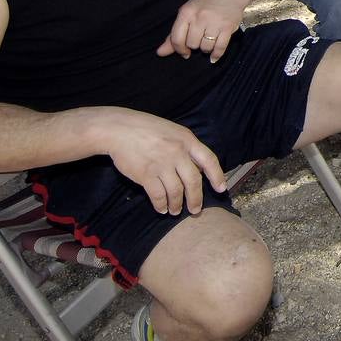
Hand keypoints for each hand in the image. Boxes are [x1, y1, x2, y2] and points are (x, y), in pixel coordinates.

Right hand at [102, 109, 226, 214]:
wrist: (119, 129)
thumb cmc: (146, 129)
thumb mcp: (173, 131)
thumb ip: (186, 147)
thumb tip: (198, 168)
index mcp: (187, 140)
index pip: (209, 160)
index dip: (217, 176)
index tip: (221, 189)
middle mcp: (177, 153)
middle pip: (194, 181)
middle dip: (196, 199)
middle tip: (195, 210)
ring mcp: (162, 164)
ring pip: (176, 191)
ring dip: (177, 205)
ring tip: (175, 211)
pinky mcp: (146, 174)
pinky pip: (158, 195)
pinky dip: (161, 204)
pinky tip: (161, 208)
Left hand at [156, 0, 249, 62]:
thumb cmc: (205, 5)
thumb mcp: (187, 14)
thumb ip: (173, 34)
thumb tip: (160, 53)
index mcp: (186, 12)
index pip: (176, 38)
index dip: (179, 49)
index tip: (184, 52)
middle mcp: (199, 16)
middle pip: (192, 44)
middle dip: (195, 46)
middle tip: (200, 39)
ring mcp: (214, 22)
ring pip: (205, 47)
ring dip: (206, 49)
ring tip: (209, 41)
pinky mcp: (228, 27)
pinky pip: (219, 48)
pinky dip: (216, 54)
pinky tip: (214, 55)